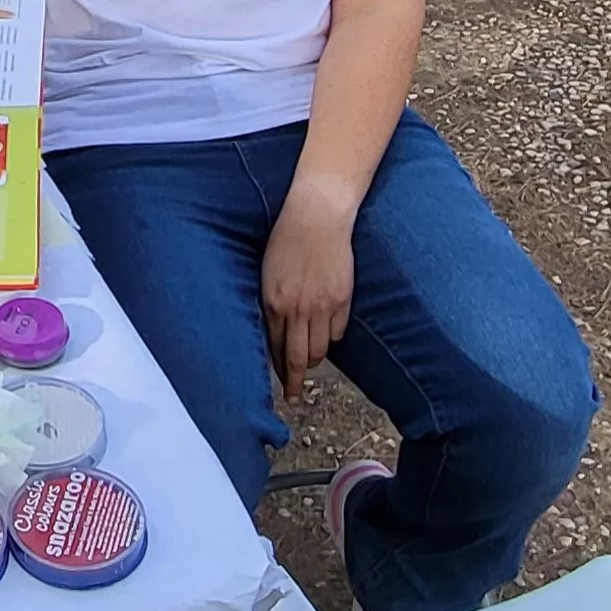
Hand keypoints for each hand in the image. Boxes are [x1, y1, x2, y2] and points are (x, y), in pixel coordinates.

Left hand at [259, 187, 357, 397]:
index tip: (279, 383)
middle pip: (298, 358)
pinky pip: (339, 332)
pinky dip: (333, 337)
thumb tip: (275, 332)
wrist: (317, 216)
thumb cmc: (288, 238)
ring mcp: (321, 306)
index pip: (276, 348)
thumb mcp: (268, 272)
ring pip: (320, 349)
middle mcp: (296, 309)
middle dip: (295, 381)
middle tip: (294, 395)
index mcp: (273, 302)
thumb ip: (272, 304)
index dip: (278, 369)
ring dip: (315, 359)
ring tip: (311, 362)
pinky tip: (327, 333)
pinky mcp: (342, 299)